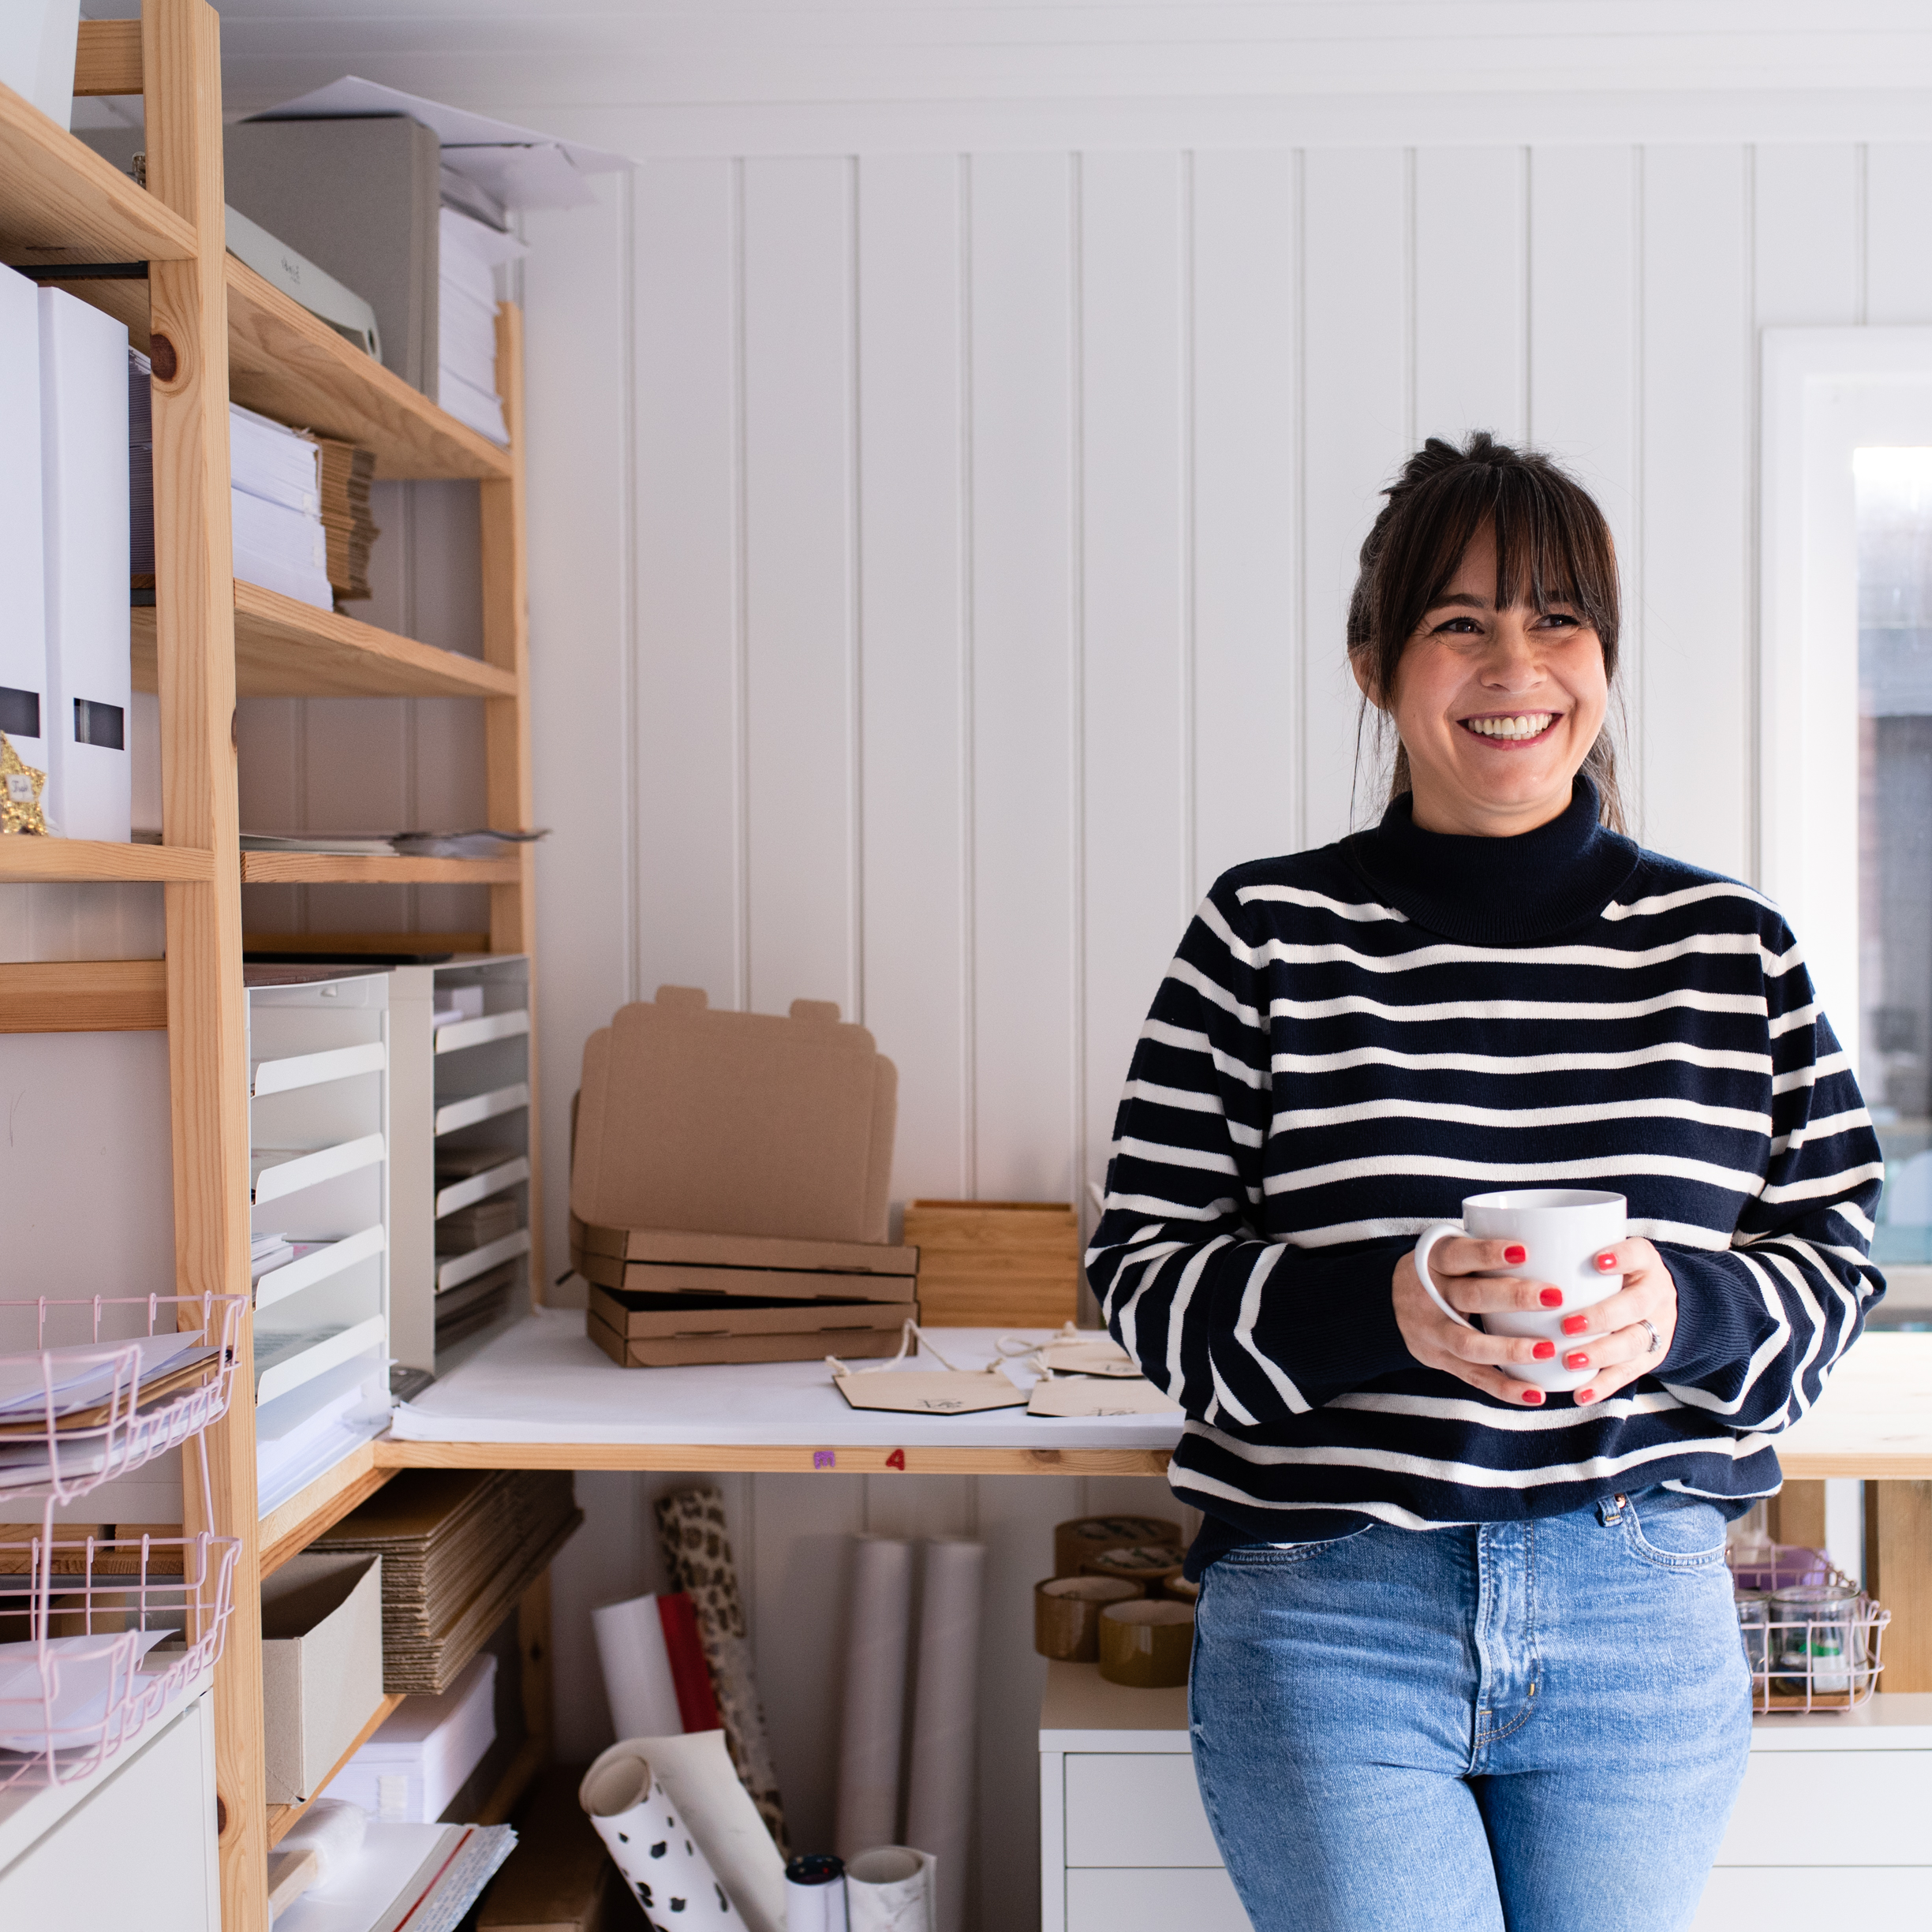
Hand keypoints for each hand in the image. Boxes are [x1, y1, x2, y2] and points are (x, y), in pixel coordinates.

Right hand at [1391, 1237, 1569, 1405]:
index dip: (1488, 1253)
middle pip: (1471, 1297)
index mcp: (1433, 1262)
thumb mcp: (1445, 1251)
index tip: (1525, 1251)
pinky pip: (1474, 1378)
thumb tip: (1550, 1240)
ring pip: (1470, 1345)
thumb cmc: (1437, 1272)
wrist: (1384, 1304)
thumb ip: (1480, 1249)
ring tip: (1548, 1349)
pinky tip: (1536, 1394)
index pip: (1458, 1255)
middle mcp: (1430, 1297)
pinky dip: (1506, 1389)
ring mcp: (1433, 1333)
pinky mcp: (1440, 1361)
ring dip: (1510, 1349)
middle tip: (1554, 1296)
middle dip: (1513, 1297)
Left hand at [1551, 1237, 1678, 1406]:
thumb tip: (1512, 1249)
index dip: (1622, 1258)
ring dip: (1600, 1354)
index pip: (1639, 1254)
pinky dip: (1602, 1385)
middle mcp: (1656, 1293)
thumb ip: (1573, 1252)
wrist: (1657, 1301)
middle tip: (1567, 1325)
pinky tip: (1580, 1394)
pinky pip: (1628, 1374)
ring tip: (1569, 1361)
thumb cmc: (1614, 1272)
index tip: (1597, 1262)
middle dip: (1602, 1316)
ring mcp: (1657, 1327)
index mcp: (1644, 1261)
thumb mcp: (1606, 1252)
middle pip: (1635, 1305)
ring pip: (1634, 1342)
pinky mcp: (1650, 1357)